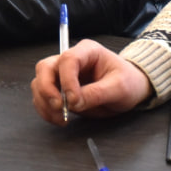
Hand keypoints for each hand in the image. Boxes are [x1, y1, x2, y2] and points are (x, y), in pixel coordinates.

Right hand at [31, 39, 154, 125]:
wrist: (131, 90)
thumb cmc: (128, 82)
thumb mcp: (119, 88)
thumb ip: (97, 93)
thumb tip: (74, 103)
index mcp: (87, 51)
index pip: (68, 59)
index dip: (67, 80)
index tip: (74, 101)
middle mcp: (71, 60)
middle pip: (45, 68)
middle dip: (47, 89)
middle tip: (59, 107)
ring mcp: (63, 75)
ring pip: (40, 83)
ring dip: (44, 102)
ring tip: (61, 118)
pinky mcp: (60, 90)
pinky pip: (43, 97)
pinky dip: (45, 109)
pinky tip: (58, 119)